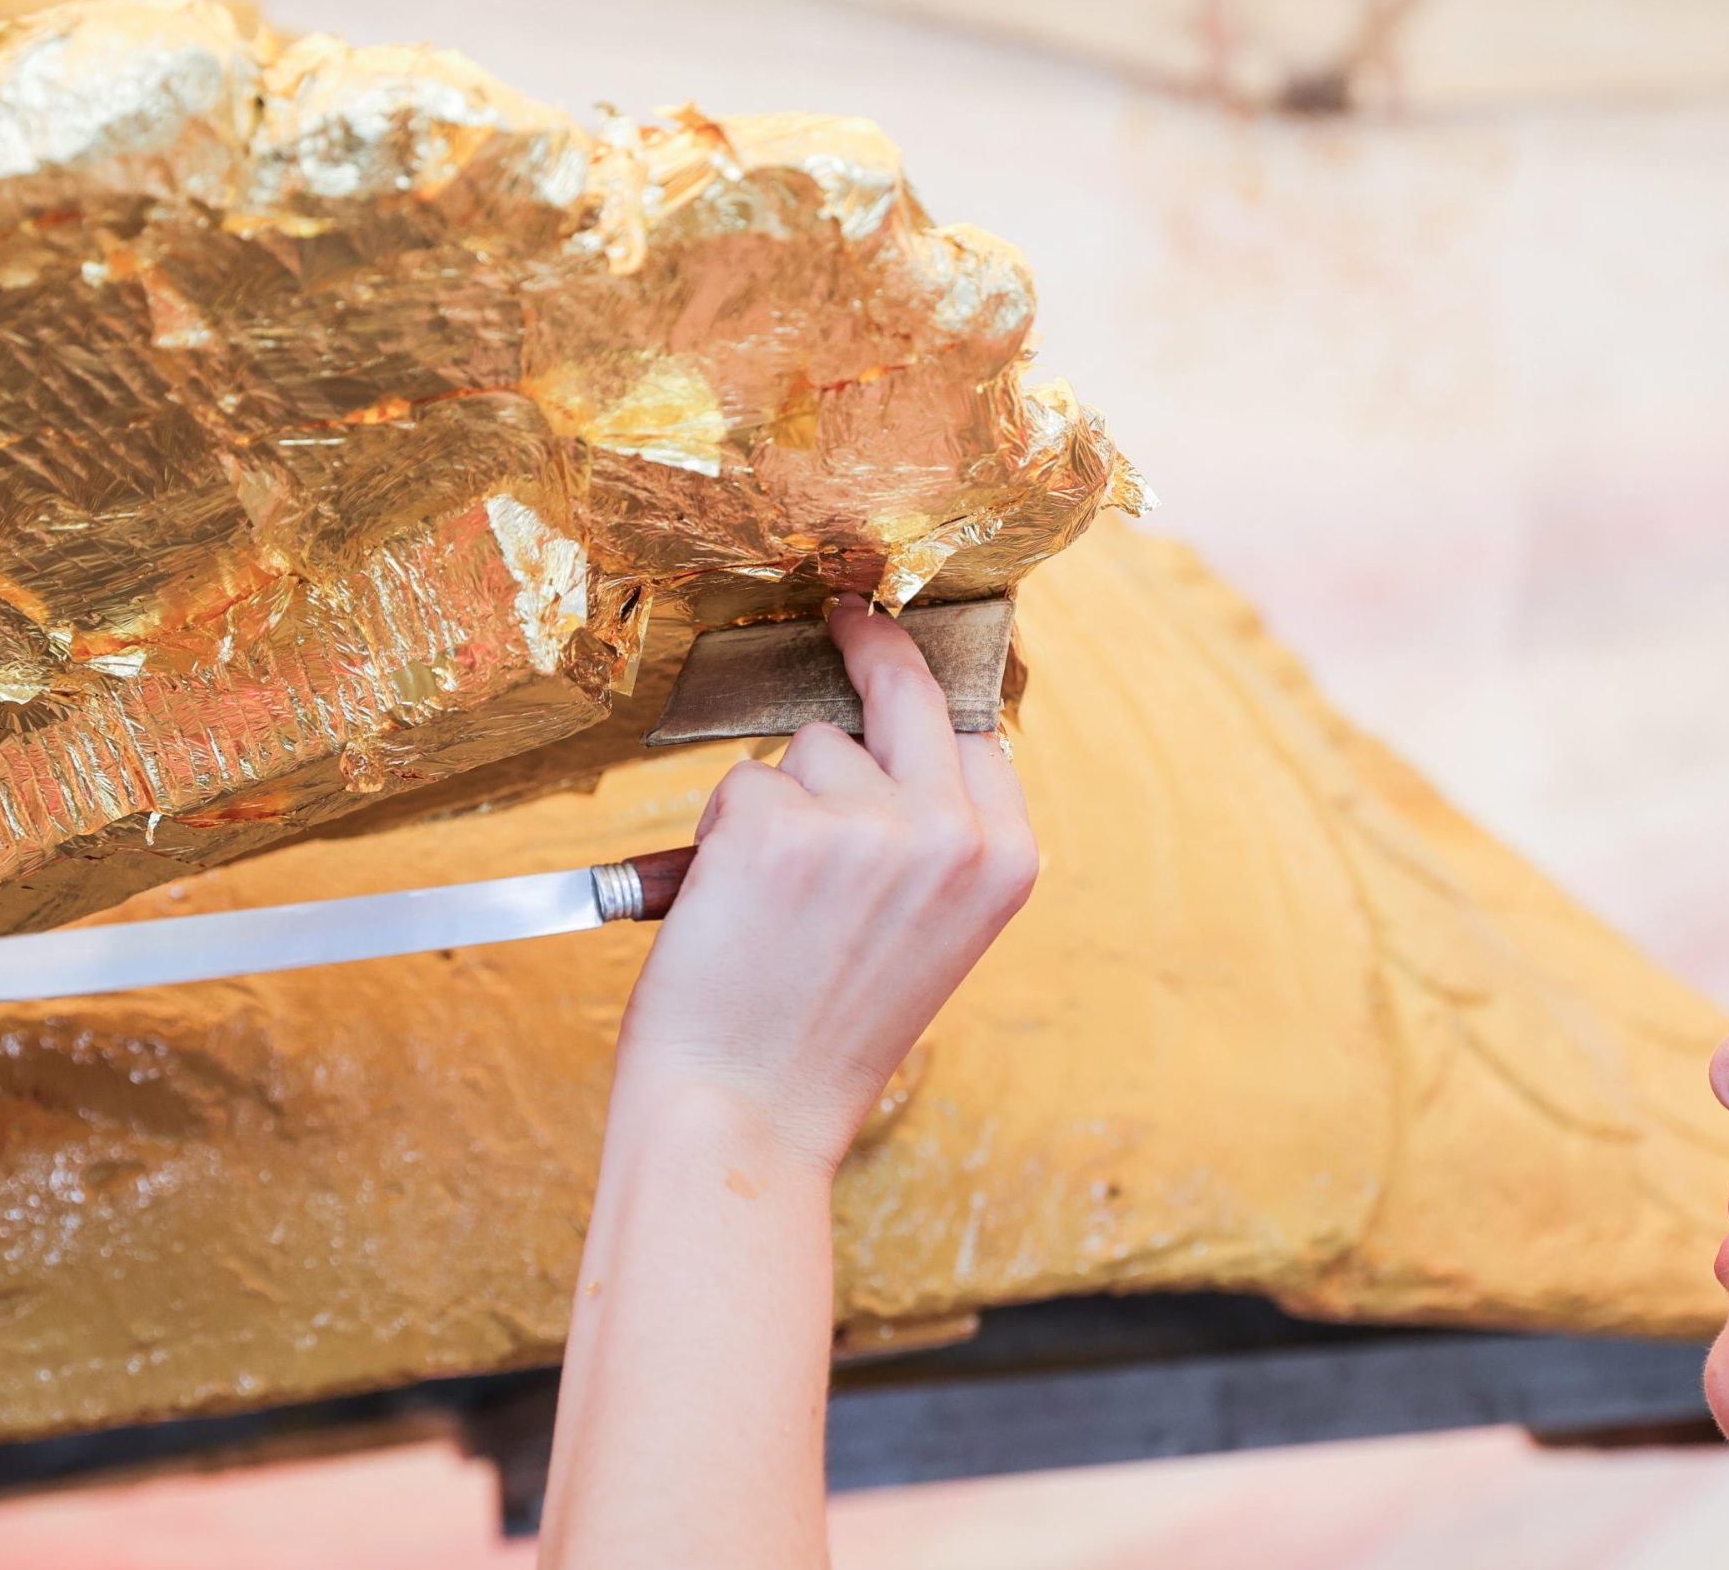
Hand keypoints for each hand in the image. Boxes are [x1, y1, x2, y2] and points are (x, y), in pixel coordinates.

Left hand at [617, 595, 1037, 1172]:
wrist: (748, 1115)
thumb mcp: (928, 938)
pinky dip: (721, 836)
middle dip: (872, 645)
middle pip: (906, 693)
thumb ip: (932, 846)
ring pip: (808, 750)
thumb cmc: (823, 1040)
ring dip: (778, 802)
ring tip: (771, 904)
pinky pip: (742, 785)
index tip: (906, 667)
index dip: (929, 708)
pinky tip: (732, 909)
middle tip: (847, 614)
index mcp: (1007, 861)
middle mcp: (950, 832)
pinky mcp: (775, 824)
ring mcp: (865, 823)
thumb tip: (893, 747)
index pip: (975, 737)